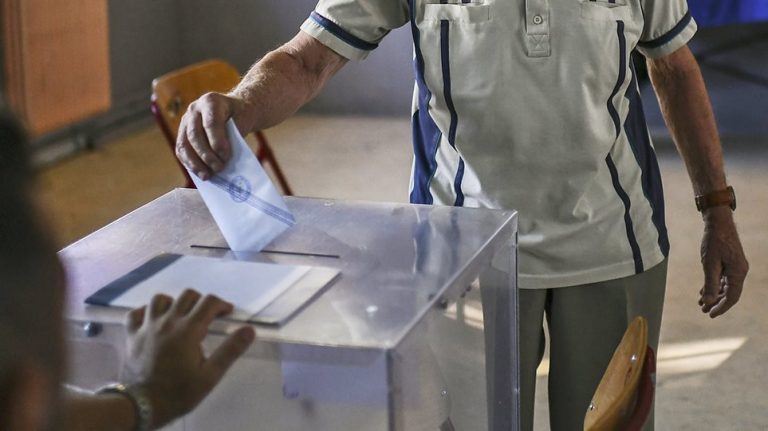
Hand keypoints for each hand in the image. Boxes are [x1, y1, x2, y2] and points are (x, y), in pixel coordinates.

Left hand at [123, 290, 255, 427]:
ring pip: (160, 300)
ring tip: (180, 315)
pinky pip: (135, 314)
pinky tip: (152, 320)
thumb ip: (230, 350)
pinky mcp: (132, 335)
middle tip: (207, 317)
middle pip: (187, 296)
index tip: (227, 313)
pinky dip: (145, 312)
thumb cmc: (180, 392)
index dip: (221, 304)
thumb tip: (249, 330)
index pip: (209, 302)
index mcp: (188, 330)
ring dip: (173, 303)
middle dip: (201, 301)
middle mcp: (168, 322)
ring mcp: (147, 327)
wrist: (143, 405)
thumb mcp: (211, 375)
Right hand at [175, 92, 252, 179]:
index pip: (211, 123)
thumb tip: (225, 160)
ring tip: (207, 176)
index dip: (217, 142)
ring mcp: (186, 120)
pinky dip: (189, 163)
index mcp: (211, 101)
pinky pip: (181, 150)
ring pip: (184, 144)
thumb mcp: (244, 120)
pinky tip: (200, 173)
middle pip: (195, 135)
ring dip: (195, 163)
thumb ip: (235, 136)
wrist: (234, 109)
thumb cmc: (240, 116)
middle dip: (206, 155)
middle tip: (219, 168)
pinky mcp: (182, 132)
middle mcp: (195, 109)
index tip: (226, 157)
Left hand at [698, 207, 748, 317]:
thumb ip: (709, 284)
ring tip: (701, 303)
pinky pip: (723, 279)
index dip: (721, 307)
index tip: (710, 315)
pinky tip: (703, 291)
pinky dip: (714, 285)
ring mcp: (736, 267)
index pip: (732, 297)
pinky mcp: (730, 263)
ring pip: (725, 287)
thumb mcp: (709, 264)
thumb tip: (708, 301)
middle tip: (703, 310)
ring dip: (713, 295)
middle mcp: (740, 272)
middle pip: (729, 293)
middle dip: (716, 303)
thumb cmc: (714, 242)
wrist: (718, 223)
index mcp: (738, 273)